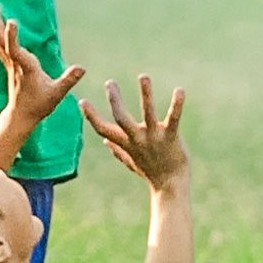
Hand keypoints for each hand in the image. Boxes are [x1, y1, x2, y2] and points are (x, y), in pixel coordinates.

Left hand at [0, 1, 83, 127]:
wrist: (21, 115)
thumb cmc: (39, 105)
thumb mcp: (56, 94)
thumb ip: (68, 80)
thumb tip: (82, 68)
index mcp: (26, 69)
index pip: (16, 51)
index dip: (13, 37)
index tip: (11, 21)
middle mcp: (15, 64)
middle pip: (3, 42)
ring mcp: (10, 63)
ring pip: (0, 41)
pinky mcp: (10, 63)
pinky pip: (1, 44)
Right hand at [82, 76, 188, 191]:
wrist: (170, 186)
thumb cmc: (151, 172)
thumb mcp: (131, 161)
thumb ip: (118, 150)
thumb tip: (105, 141)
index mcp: (126, 143)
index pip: (102, 129)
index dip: (91, 116)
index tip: (82, 101)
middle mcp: (137, 139)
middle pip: (120, 117)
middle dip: (114, 99)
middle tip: (110, 83)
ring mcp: (153, 137)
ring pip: (147, 112)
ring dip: (145, 94)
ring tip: (143, 76)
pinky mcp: (170, 137)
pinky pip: (174, 118)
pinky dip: (177, 104)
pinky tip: (180, 90)